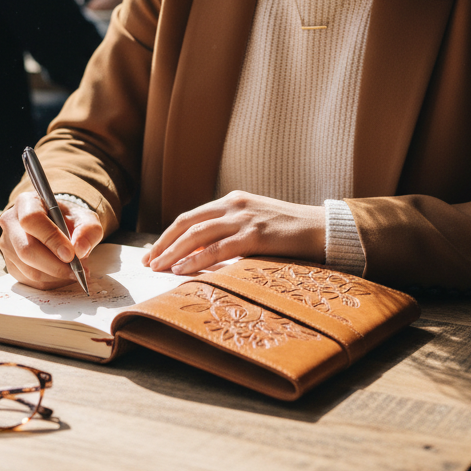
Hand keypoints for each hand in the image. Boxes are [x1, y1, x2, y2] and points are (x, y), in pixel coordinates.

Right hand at [0, 191, 103, 288]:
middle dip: (54, 265)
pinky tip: (62, 275)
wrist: (57, 227)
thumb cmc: (68, 220)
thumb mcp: (85, 218)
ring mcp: (7, 245)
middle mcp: (11, 223)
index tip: (70, 254)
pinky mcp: (10, 264)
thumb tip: (80, 250)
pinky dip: (50, 282)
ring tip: (74, 273)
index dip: (51, 239)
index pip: (32, 220)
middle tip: (77, 271)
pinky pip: (29, 280)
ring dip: (55, 276)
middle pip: (26, 250)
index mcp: (26, 203)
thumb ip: (88, 230)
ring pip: (28, 269)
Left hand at [141, 191, 324, 274]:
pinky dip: (196, 259)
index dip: (168, 234)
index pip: (191, 216)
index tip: (153, 251)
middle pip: (187, 223)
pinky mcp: (255, 236)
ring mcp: (244, 219)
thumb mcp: (255, 223)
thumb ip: (230, 231)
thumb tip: (202, 252)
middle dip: (163, 243)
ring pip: (197, 235)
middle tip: (147, 261)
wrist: (323, 229)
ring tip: (158, 268)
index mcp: (231, 200)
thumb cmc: (289, 231)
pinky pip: (218, 249)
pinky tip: (182, 269)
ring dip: (173, 252)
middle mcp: (234, 205)